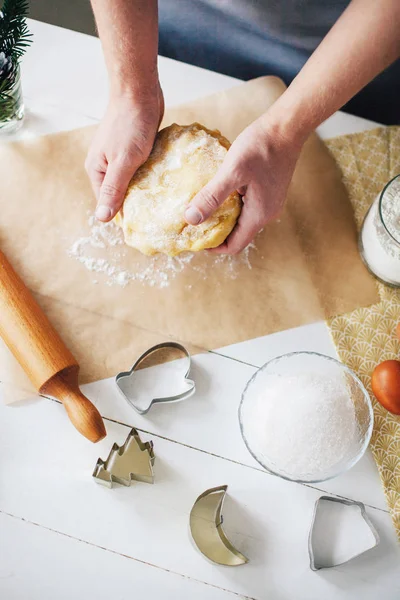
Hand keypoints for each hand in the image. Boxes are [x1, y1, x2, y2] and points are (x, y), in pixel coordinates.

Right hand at [85, 84, 163, 220]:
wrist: (138, 91)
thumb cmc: (129, 125)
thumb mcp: (122, 162)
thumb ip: (113, 190)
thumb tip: (101, 218)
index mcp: (96, 172)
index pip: (108, 205)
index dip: (125, 216)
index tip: (144, 227)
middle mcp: (105, 167)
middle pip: (120, 195)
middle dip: (137, 205)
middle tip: (158, 218)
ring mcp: (119, 158)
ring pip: (132, 183)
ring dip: (146, 191)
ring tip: (164, 204)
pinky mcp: (133, 150)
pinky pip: (141, 171)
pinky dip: (151, 177)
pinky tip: (165, 184)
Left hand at [184, 113, 303, 253]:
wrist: (287, 126)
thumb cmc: (261, 147)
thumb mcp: (232, 171)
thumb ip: (212, 196)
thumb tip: (190, 219)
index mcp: (258, 215)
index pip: (234, 246)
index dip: (214, 247)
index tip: (195, 239)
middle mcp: (266, 213)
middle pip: (238, 235)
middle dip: (216, 233)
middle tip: (194, 223)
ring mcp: (269, 202)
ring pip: (242, 220)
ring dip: (223, 218)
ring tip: (202, 207)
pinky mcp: (269, 190)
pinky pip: (247, 206)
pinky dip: (231, 205)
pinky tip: (219, 191)